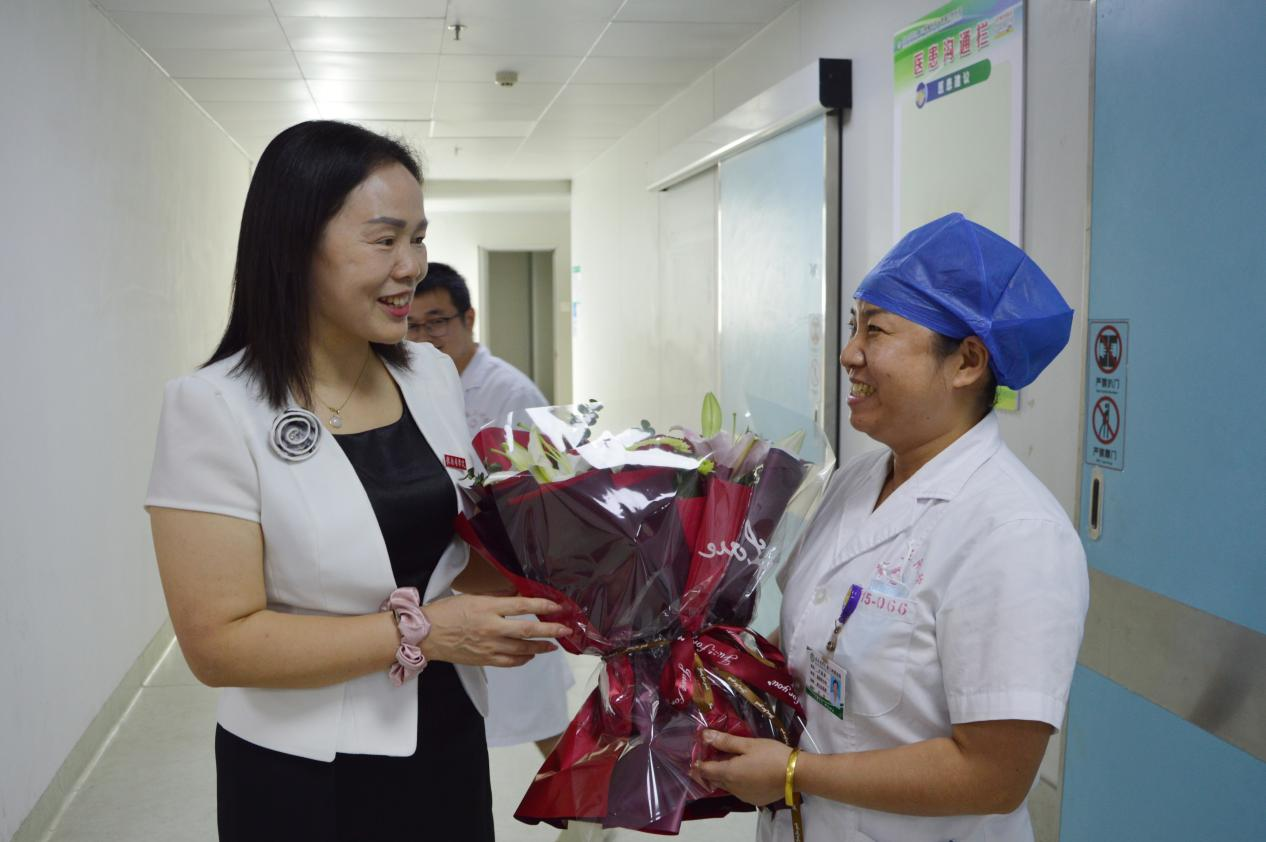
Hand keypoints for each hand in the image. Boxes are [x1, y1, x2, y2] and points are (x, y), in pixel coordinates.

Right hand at [419, 594, 569, 666]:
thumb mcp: (472, 598)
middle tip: (565, 630)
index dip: (543, 606)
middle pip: (528, 630)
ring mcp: (488, 646)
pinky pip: (510, 662)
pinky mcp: (484, 659)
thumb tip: (517, 598)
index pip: (522, 606)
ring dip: (541, 647)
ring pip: (522, 649)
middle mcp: (491, 627)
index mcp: (488, 608)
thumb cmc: (445, 612)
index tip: (557, 607)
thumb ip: (497, 600)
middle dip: (550, 630)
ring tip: (552, 645)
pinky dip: (523, 659)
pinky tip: (530, 656)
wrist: (425, 634)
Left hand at [695, 730, 792, 806]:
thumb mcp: (748, 744)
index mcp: (729, 773)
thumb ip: (725, 741)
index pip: (704, 770)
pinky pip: (737, 791)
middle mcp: (733, 788)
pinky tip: (744, 772)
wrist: (796, 774)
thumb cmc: (771, 755)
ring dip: (722, 775)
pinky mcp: (754, 800)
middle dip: (708, 769)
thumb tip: (704, 736)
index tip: (698, 751)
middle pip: (713, 780)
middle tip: (711, 754)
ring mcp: (743, 796)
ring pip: (725, 786)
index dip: (698, 761)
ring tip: (729, 761)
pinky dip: (735, 782)